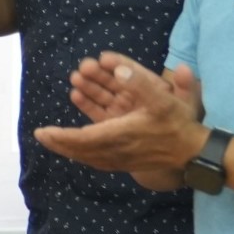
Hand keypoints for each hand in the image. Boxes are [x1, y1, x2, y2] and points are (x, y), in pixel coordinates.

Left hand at [35, 55, 204, 177]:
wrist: (192, 152)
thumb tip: (118, 69)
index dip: (61, 136)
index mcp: (120, 135)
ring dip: (68, 147)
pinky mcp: (125, 163)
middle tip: (40, 135)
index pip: (82, 138)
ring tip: (52, 140)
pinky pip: (96, 160)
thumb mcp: (162, 98)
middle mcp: (116, 151)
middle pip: (79, 150)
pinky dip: (82, 154)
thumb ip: (140, 82)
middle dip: (58, 142)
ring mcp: (120, 160)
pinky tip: (76, 151)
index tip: (42, 132)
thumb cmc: (176, 124)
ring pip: (86, 156)